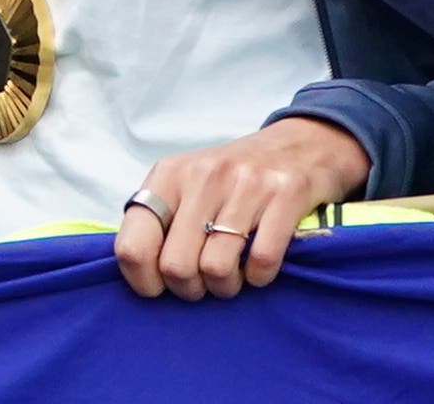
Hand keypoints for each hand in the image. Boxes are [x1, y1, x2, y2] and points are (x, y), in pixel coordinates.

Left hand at [116, 116, 366, 298]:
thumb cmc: (233, 177)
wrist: (300, 144)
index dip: (144, 281)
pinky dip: (259, 277)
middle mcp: (203, 176)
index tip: (160, 287)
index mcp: (169, 175)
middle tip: (203, 282)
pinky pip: (262, 261)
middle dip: (190, 289)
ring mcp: (245, 184)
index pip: (132, 246)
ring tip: (232, 275)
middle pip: (176, 266)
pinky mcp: (285, 195)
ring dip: (225, 286)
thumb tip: (138, 271)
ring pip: (216, 269)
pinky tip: (258, 267)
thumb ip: (159, 220)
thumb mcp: (186, 183)